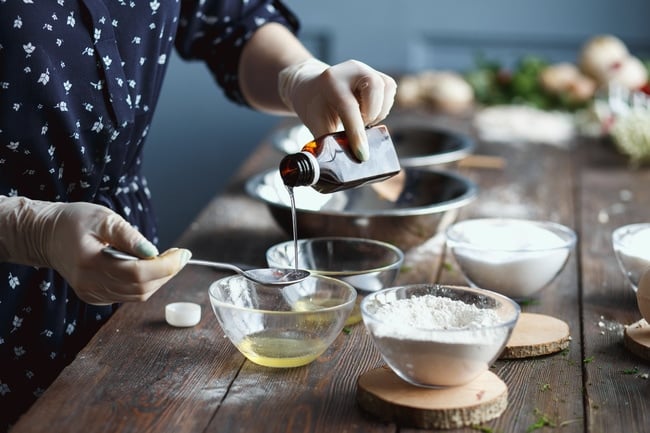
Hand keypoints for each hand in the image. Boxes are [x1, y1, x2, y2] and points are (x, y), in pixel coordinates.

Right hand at [0, 196, 190, 304]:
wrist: (46, 236)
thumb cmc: (75, 221)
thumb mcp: (103, 218)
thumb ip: (128, 235)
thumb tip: (153, 252)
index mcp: (90, 263)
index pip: (137, 273)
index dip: (166, 266)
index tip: (184, 254)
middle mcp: (89, 284)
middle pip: (141, 288)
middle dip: (167, 272)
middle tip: (180, 255)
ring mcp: (91, 294)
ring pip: (138, 295)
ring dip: (159, 279)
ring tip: (169, 260)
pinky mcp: (94, 297)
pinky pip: (128, 296)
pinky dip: (146, 284)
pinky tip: (150, 267)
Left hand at [278, 58, 396, 160]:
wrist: (311, 88)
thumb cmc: (313, 106)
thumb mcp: (314, 123)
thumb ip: (329, 142)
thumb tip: (341, 165)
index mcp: (330, 80)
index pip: (349, 107)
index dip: (357, 134)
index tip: (362, 154)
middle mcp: (350, 69)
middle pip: (374, 88)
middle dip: (370, 114)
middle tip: (360, 127)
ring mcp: (365, 69)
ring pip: (386, 88)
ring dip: (379, 111)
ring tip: (363, 120)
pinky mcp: (376, 74)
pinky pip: (390, 89)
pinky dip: (383, 105)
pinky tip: (368, 112)